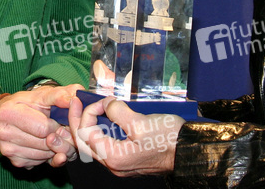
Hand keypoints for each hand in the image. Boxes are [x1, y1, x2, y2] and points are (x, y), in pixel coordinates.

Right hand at [0, 84, 81, 167]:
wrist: (2, 117)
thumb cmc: (23, 104)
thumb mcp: (39, 95)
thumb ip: (58, 95)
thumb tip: (75, 96)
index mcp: (9, 113)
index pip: (43, 128)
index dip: (56, 125)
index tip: (59, 121)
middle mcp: (5, 134)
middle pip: (44, 143)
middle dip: (58, 137)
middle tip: (61, 129)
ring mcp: (9, 150)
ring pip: (44, 155)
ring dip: (55, 147)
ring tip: (54, 135)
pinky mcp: (16, 161)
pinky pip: (41, 162)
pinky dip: (48, 155)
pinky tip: (46, 144)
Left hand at [67, 95, 182, 175]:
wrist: (189, 151)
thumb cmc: (169, 139)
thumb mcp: (141, 121)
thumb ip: (118, 111)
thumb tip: (107, 104)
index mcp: (114, 157)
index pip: (86, 133)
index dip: (89, 112)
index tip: (102, 100)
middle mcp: (113, 164)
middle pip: (84, 142)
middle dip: (77, 121)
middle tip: (76, 103)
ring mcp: (120, 163)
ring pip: (94, 145)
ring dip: (89, 126)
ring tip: (89, 108)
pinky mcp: (127, 158)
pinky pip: (106, 145)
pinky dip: (101, 131)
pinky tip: (104, 118)